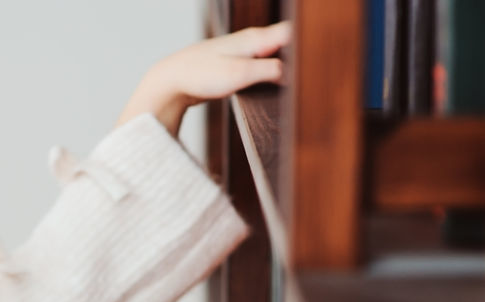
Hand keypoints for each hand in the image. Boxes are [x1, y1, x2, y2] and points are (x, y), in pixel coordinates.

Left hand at [116, 22, 291, 136]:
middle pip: (284, 43)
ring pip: (272, 55)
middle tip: (305, 77)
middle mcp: (250, 41)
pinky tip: (269, 86)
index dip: (305, 45)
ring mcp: (242, 52)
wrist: (171, 82)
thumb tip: (290, 72)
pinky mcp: (235, 64)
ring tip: (290, 82)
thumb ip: (268, 71)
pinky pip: (259, 65)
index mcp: (255, 38)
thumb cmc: (200, 75)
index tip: (313, 62)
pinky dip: (266, 74)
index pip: (291, 32)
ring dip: (282, 67)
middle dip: (297, 57)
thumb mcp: (239, 75)